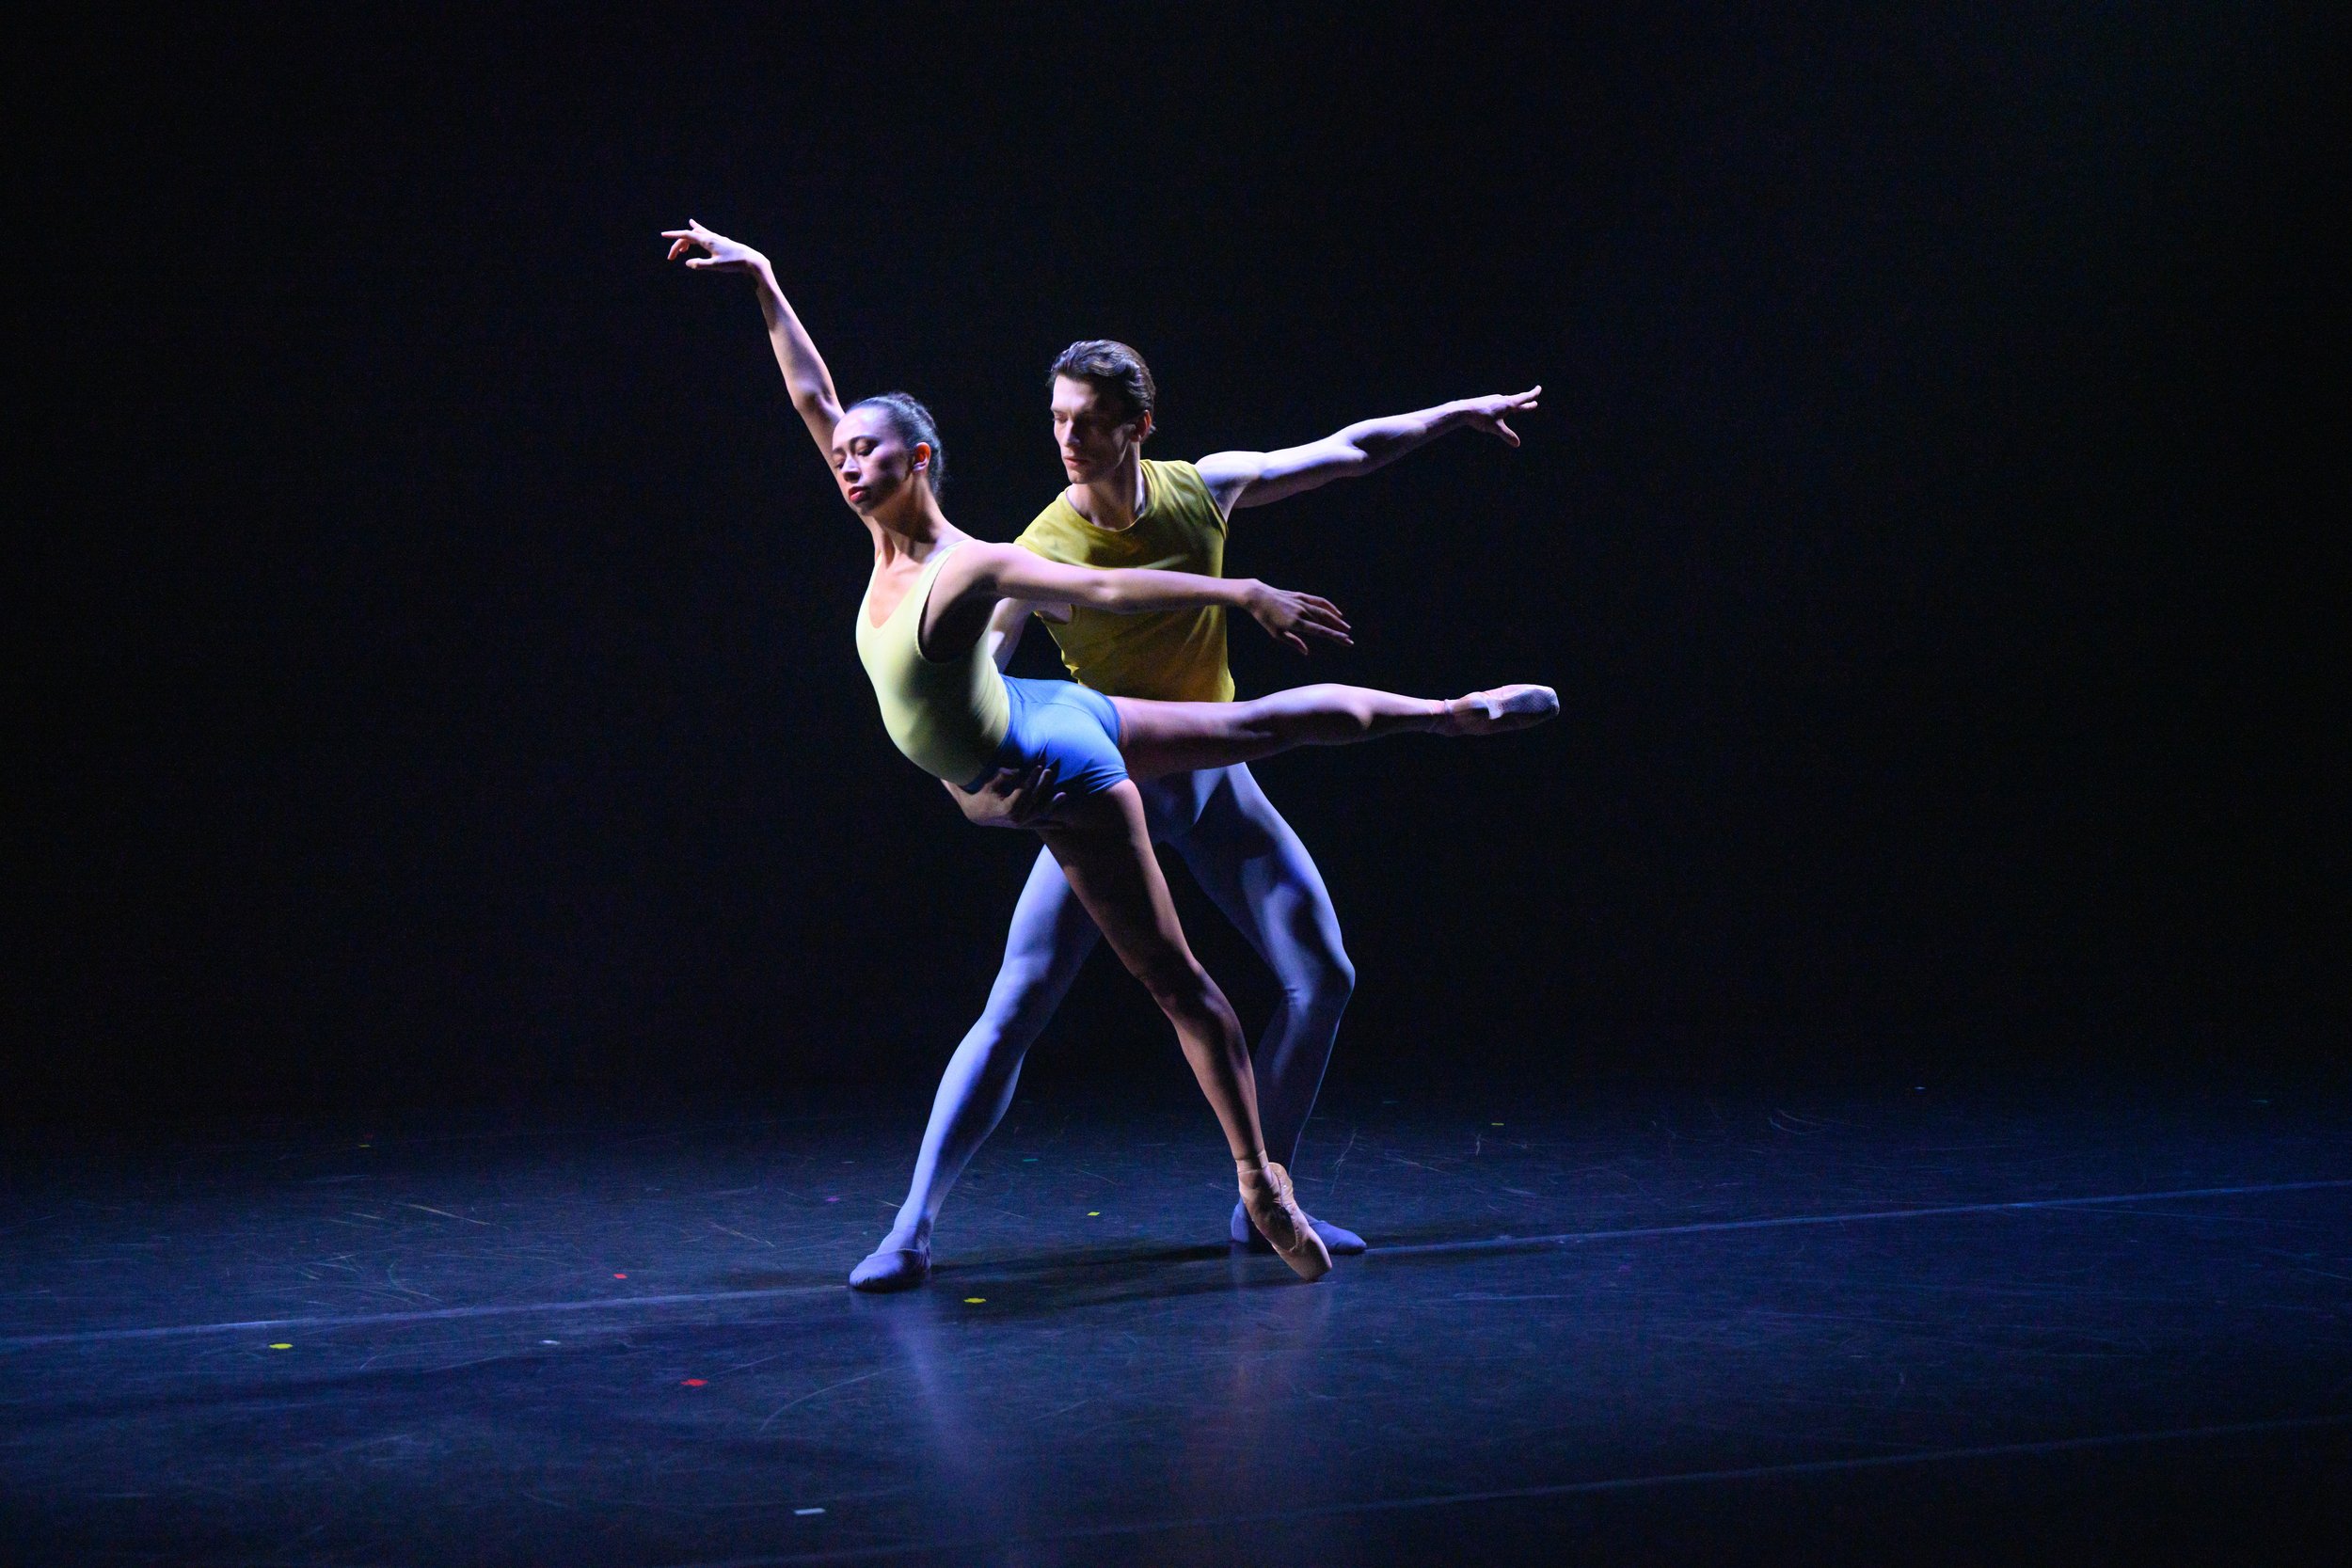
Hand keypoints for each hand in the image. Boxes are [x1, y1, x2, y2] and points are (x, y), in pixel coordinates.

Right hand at [662, 220, 769, 275]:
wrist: (751, 261)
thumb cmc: (734, 263)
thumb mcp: (715, 266)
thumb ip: (700, 264)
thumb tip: (687, 263)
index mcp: (707, 241)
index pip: (686, 236)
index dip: (674, 236)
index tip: (663, 235)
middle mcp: (710, 237)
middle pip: (689, 236)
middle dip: (678, 245)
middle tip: (671, 257)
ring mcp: (716, 238)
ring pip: (697, 234)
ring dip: (686, 240)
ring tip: (680, 249)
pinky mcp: (720, 241)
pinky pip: (705, 233)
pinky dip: (697, 231)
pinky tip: (695, 226)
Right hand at [944, 761, 1069, 828]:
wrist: (976, 814)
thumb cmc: (982, 795)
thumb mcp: (990, 784)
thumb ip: (1004, 776)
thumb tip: (1019, 770)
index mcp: (1008, 809)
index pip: (1024, 791)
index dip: (1032, 778)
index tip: (1039, 767)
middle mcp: (1016, 818)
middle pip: (1033, 799)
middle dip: (1042, 784)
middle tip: (1049, 771)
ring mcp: (1020, 823)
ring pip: (1039, 812)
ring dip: (1052, 804)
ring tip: (1064, 795)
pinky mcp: (1022, 825)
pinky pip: (1038, 824)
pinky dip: (1049, 825)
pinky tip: (1061, 825)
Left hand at [1242, 581, 1352, 656]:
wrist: (1258, 597)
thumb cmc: (1266, 618)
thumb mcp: (1277, 633)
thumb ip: (1293, 642)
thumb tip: (1307, 652)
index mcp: (1296, 622)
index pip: (1320, 631)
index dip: (1335, 636)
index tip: (1346, 641)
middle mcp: (1302, 611)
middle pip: (1325, 621)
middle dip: (1339, 630)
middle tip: (1350, 639)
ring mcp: (1302, 602)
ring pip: (1324, 611)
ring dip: (1337, 620)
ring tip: (1346, 628)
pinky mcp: (1301, 596)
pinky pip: (1319, 601)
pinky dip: (1330, 607)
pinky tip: (1337, 613)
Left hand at [1453, 385, 1540, 446]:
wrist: (1464, 410)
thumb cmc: (1481, 418)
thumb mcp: (1495, 428)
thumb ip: (1507, 435)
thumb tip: (1517, 444)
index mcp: (1507, 404)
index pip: (1523, 398)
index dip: (1533, 394)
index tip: (1539, 388)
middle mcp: (1502, 400)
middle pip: (1518, 400)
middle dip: (1527, 402)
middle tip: (1534, 401)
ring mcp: (1495, 400)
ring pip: (1509, 402)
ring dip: (1517, 404)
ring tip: (1520, 405)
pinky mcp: (1488, 402)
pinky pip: (1501, 404)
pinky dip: (1507, 406)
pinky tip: (1502, 409)